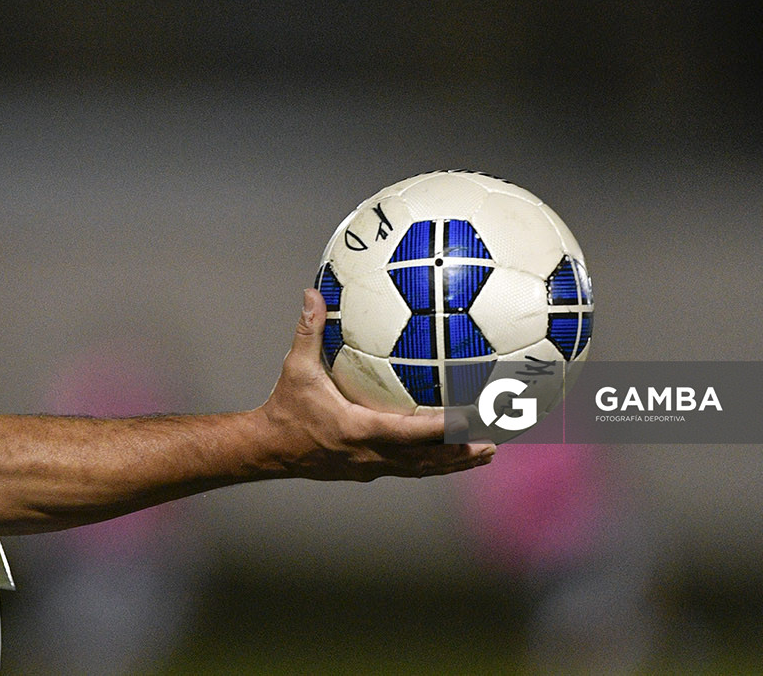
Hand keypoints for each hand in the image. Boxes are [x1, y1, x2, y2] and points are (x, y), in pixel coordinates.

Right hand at [255, 289, 495, 480]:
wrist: (267, 449)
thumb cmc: (284, 408)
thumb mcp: (296, 367)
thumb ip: (308, 331)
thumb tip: (314, 293)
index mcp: (359, 430)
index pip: (411, 432)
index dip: (444, 428)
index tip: (471, 418)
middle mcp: (371, 454)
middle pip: (427, 458)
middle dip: (461, 451)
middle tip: (495, 441)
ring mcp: (371, 466)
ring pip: (421, 468)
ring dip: (454, 462)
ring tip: (486, 453)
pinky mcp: (367, 470)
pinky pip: (408, 468)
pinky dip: (433, 463)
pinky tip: (449, 454)